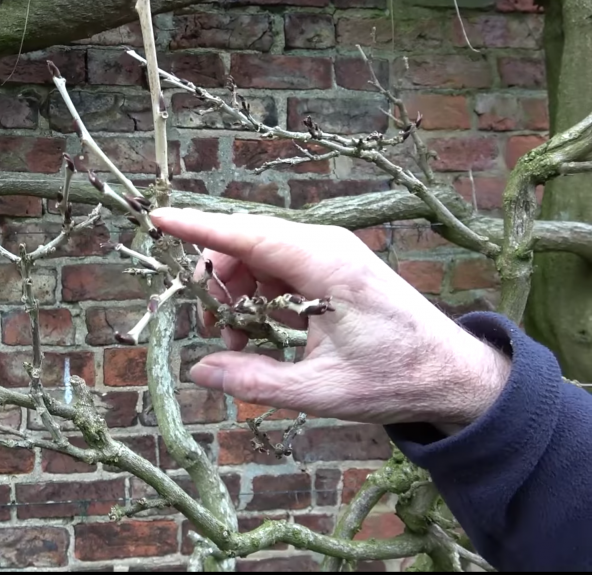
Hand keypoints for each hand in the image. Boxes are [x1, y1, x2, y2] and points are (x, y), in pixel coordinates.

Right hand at [150, 207, 510, 428]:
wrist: (452, 373)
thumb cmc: (395, 379)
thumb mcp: (319, 391)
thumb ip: (254, 381)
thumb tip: (199, 370)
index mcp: (326, 265)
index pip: (247, 234)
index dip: (198, 227)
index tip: (158, 219)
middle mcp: (325, 246)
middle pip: (246, 241)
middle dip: (215, 277)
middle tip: (208, 324)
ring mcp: (329, 253)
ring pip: (257, 254)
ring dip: (235, 291)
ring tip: (234, 341)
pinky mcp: (331, 266)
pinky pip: (276, 267)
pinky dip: (255, 295)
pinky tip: (255, 333)